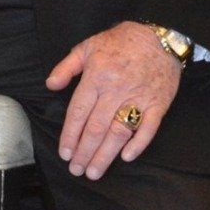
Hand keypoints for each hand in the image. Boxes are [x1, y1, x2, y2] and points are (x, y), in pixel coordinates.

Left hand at [46, 21, 181, 178]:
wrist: (160, 37)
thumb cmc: (120, 41)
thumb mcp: (87, 46)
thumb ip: (66, 67)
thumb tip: (50, 85)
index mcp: (96, 77)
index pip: (79, 112)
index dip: (70, 135)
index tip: (65, 153)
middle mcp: (116, 90)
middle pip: (97, 128)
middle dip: (84, 152)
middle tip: (76, 170)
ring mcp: (138, 99)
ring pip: (119, 132)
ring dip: (105, 155)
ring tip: (94, 172)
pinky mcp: (158, 105)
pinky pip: (148, 128)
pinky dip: (138, 144)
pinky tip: (126, 157)